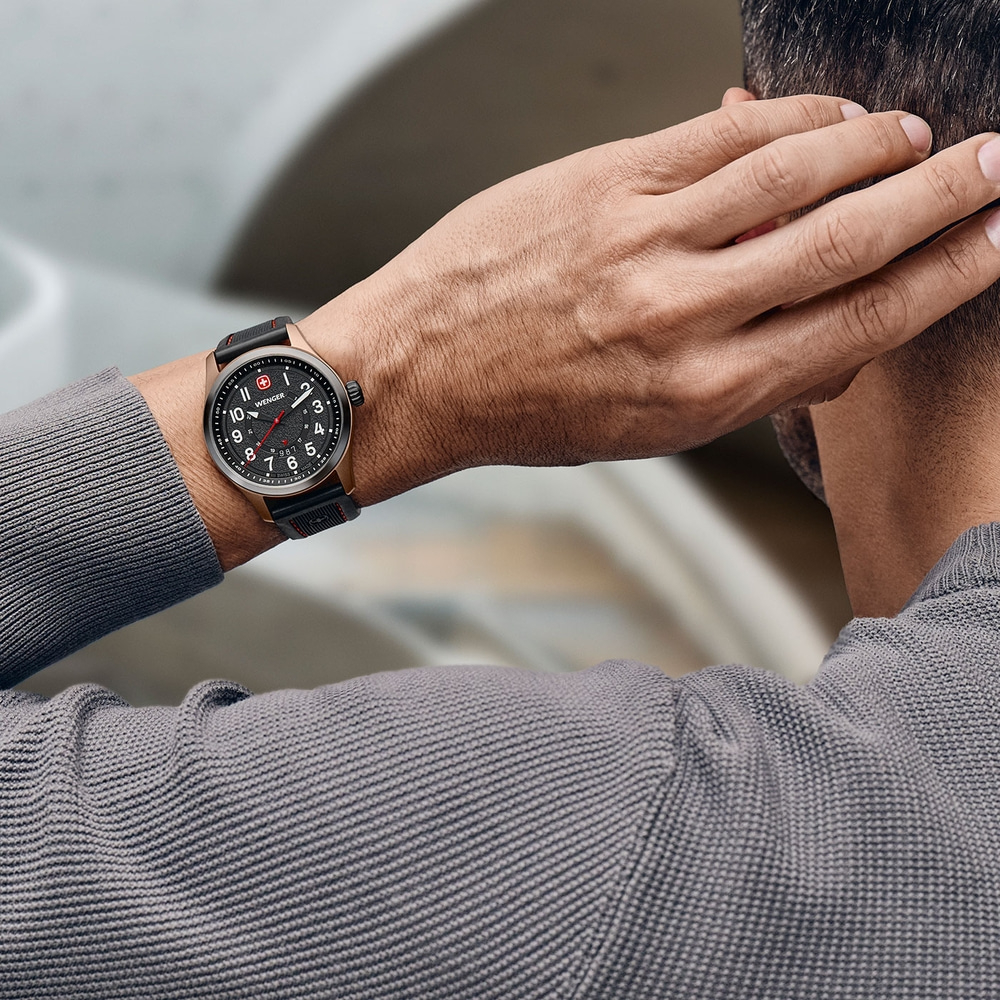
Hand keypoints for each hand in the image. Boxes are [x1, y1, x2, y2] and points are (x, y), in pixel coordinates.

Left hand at [302, 93, 999, 504]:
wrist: (419, 371)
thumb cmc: (530, 407)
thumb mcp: (650, 430)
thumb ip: (749, 382)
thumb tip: (838, 341)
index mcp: (705, 393)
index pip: (860, 324)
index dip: (946, 277)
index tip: (996, 244)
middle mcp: (683, 317)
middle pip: (849, 242)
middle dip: (942, 199)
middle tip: (999, 167)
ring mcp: (642, 240)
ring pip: (795, 171)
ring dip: (874, 145)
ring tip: (916, 135)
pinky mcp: (602, 183)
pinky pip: (719, 135)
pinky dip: (787, 115)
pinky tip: (824, 114)